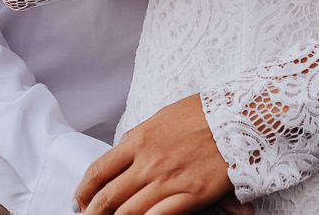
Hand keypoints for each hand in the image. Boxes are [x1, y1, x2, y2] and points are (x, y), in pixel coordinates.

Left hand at [75, 94, 249, 214]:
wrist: (240, 115)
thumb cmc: (204, 113)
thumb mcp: (163, 117)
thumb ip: (141, 137)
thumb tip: (123, 150)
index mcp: (139, 139)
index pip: (99, 170)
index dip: (84, 191)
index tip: (77, 202)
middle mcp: (148, 161)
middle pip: (109, 195)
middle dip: (93, 213)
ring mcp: (168, 180)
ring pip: (128, 211)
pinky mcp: (191, 195)